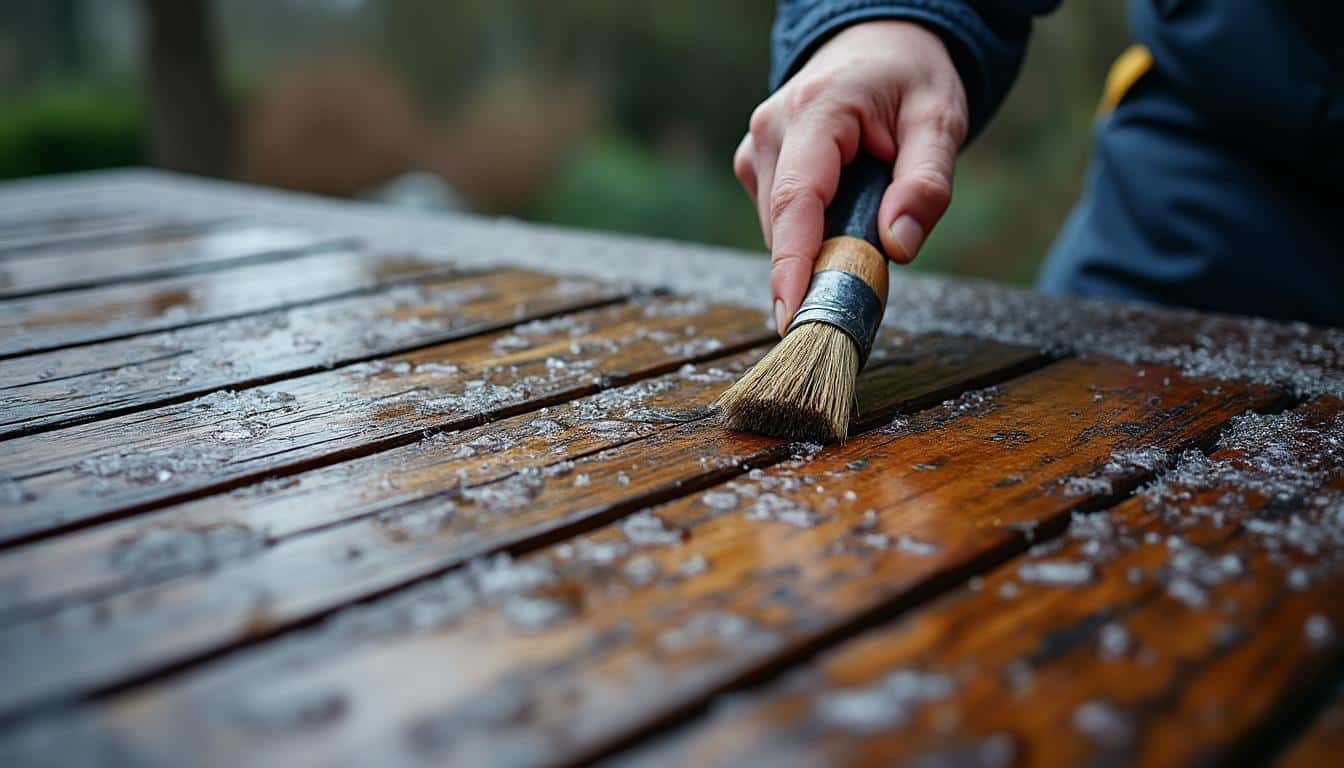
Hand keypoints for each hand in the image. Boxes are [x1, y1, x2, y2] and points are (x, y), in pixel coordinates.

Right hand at [734, 21, 967, 334]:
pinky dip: (811, 230)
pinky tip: (841, 206)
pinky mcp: (753, 164)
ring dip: (820, 243)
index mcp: (815, 110)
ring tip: (866, 217)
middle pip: (787, 225)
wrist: (877, 46)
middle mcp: (771, 127)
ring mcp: (756, 146)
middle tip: (875, 271)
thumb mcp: (941, 122)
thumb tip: (897, 246)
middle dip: (824, 261)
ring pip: (779, 228)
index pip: (797, 200)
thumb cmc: (910, 81)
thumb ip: (927, 184)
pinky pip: (779, 219)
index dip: (792, 264)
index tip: (793, 313)